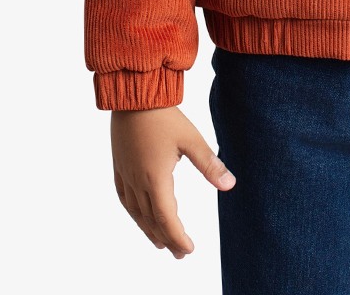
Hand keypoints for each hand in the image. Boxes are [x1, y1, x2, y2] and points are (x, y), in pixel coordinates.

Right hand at [110, 105, 236, 258]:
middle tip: (180, 253)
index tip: (189, 250)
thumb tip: (229, 184)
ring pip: (136, 212)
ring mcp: (126, 174)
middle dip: (167, 239)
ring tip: (160, 242)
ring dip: (149, 230)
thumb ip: (209, 164)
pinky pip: (124, 198)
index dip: (178, 237)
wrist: (134, 96)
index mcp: (156, 178)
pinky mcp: (119, 166)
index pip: (167, 219)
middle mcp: (138, 181)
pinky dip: (134, 212)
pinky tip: (138, 214)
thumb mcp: (192, 139)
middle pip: (151, 221)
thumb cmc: (164, 115)